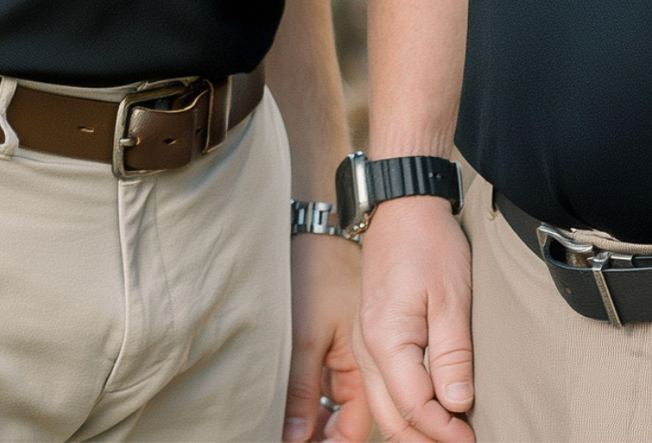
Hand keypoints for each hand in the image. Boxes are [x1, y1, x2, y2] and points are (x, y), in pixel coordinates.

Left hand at [284, 230, 367, 442]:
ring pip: (333, 407)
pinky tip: (291, 412)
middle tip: (290, 442)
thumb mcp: (308, 334)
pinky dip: (312, 403)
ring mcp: (348, 357)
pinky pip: (326, 387)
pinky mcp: (335, 346)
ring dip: (315, 423)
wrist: (324, 229)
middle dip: (323, 438)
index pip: (354, 430)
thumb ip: (302, 389)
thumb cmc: (322, 275)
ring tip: (287, 433)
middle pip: (344, 422)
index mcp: (364, 367)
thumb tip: (294, 438)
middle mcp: (360, 367)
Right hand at [354, 196, 473, 442]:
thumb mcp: (451, 296)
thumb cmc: (428, 243)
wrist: (402, 206)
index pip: (414, 407)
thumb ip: (453, 353)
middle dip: (426, 442)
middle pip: (391, 418)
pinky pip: (382, 389)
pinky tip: (429, 416)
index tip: (473, 441)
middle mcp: (365, 348)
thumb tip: (457, 405)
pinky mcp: (370, 338)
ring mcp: (363, 344)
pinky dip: (404, 410)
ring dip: (414, 431)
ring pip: (383, 408)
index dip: (445, 432)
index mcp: (384, 339)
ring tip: (450, 438)